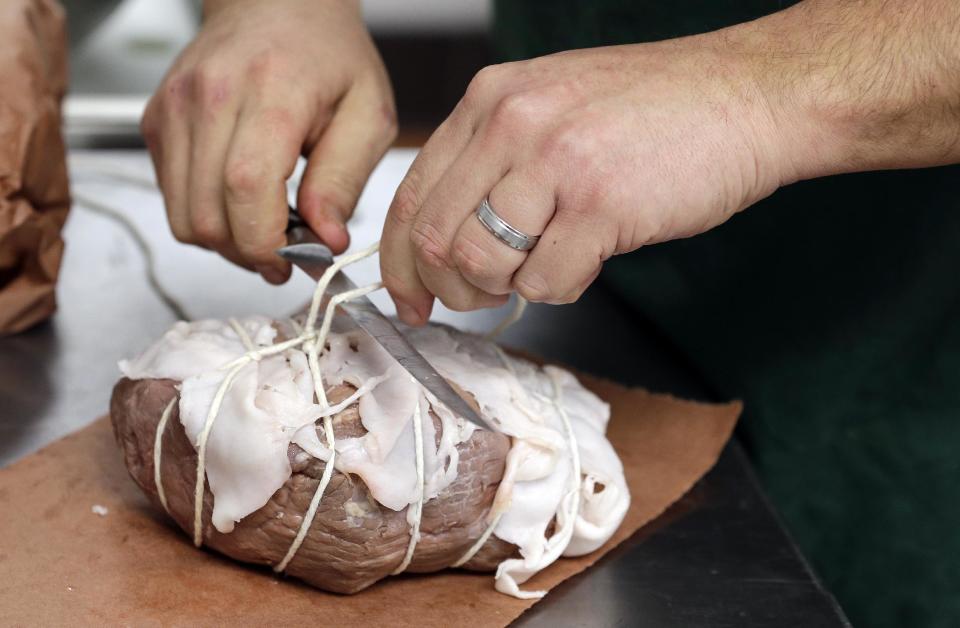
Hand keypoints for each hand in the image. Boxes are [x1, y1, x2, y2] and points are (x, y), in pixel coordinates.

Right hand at [142, 0, 395, 282]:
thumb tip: (327, 241)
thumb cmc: (329, 57)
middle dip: (247, 253)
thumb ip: (345, 180)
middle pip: (207, 213)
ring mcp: (175, 108)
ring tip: (263, 228)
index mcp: (270, 92)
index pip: (246, 187)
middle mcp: (210, 97)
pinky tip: (239, 200)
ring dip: (224, 241)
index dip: (264, 241)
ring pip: (182, 216)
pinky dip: (205, 215)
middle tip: (283, 253)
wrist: (277, 5)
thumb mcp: (368, 114)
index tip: (291, 260)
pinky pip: (171, 196)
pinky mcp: (156, 120)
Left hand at [379, 37, 793, 323]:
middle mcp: (512, 125)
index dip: (399, 263)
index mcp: (490, 100)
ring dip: (506, 287)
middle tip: (479, 298)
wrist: (748, 96)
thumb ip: (493, 159)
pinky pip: (545, 283)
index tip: (410, 299)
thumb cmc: (655, 109)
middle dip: (450, 289)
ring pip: (480, 264)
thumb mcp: (551, 107)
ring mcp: (555, 163)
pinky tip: (588, 262)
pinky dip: (560, 290)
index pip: (410, 195)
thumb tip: (447, 238)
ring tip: (545, 267)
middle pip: (435, 239)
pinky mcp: (601, 205)